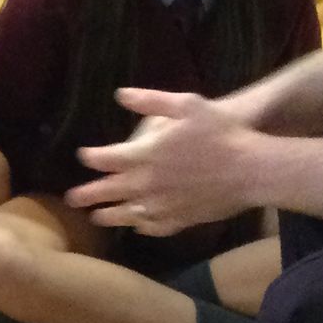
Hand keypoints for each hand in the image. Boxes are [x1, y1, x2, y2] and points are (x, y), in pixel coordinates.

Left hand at [68, 89, 264, 233]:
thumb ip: (151, 100)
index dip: (91, 157)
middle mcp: (147, 184)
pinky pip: (154, 227)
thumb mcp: (186, 105)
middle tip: (71, 199)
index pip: (106, 159)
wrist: (251, 169)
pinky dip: (141, 227)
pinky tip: (138, 226)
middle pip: (108, 192)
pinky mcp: (181, 220)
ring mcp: (163, 206)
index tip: (83, 156)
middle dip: (87, 195)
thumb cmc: (219, 132)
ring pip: (127, 214)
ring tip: (97, 218)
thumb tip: (121, 95)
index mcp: (144, 155)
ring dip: (109, 216)